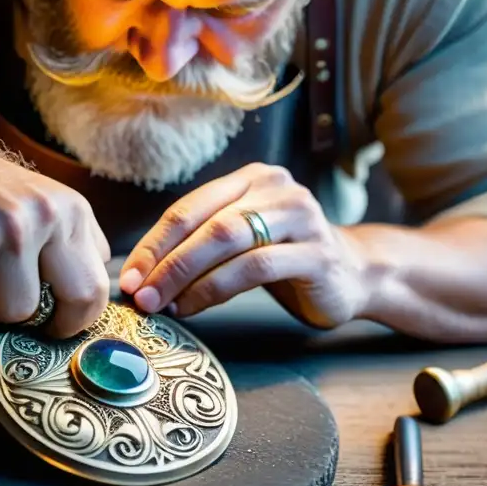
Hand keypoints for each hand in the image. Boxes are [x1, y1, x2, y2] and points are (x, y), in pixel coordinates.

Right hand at [0, 135, 111, 337]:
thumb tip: (95, 294)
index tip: (59, 326)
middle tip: (16, 314)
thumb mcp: (51, 202)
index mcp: (69, 212)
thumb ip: (81, 243)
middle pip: (34, 311)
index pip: (90, 291)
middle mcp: (34, 221)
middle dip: (24, 321)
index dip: (74, 322)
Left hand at [118, 163, 371, 327]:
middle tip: (140, 294)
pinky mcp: (317, 252)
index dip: (153, 243)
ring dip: (186, 276)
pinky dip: (217, 288)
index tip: (129, 276)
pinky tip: (195, 305)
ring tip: (162, 303)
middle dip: (164, 261)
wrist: (356, 275)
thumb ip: (201, 247)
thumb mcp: (241, 242)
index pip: (188, 207)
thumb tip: (142, 276)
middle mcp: (276, 189)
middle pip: (204, 223)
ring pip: (227, 241)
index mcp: (251, 180)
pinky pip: (255, 267)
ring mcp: (301, 217)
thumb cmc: (287, 259)